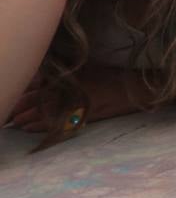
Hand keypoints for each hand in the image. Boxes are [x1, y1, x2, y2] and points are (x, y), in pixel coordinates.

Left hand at [5, 68, 139, 132]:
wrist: (139, 90)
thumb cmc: (116, 76)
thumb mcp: (91, 67)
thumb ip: (69, 71)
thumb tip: (44, 76)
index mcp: (72, 78)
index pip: (41, 86)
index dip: (25, 94)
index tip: (13, 98)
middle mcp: (72, 93)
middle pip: (39, 102)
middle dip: (22, 108)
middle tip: (8, 115)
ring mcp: (77, 107)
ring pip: (45, 115)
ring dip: (28, 120)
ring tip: (15, 124)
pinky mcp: (83, 119)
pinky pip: (57, 125)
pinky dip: (41, 127)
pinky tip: (30, 130)